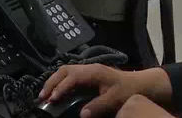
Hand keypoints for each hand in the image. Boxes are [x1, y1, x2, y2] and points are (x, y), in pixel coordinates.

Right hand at [41, 65, 172, 117]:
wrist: (140, 84)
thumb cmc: (129, 90)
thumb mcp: (115, 99)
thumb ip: (98, 106)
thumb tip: (81, 114)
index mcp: (94, 71)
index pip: (72, 76)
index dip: (60, 87)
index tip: (52, 98)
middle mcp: (89, 68)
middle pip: (64, 70)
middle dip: (51, 82)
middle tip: (41, 97)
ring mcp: (88, 70)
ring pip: (66, 71)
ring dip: (54, 81)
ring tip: (45, 95)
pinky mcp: (89, 75)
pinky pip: (70, 76)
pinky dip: (60, 83)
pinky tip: (56, 93)